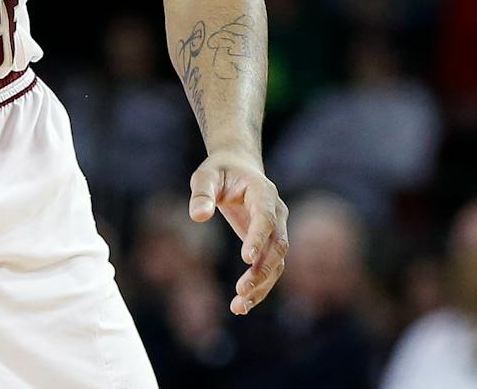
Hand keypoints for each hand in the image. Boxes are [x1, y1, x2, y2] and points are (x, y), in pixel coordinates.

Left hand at [188, 154, 288, 315]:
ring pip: (277, 263)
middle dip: (262, 270)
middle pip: (278, 245)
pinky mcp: (270, 244)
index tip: (246, 259)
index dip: (258, 238)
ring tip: (239, 305)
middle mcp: (277, 213)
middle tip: (241, 289)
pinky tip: (241, 305)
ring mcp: (277, 230)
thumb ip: (202, 193)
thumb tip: (198, 217)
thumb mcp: (206, 176)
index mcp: (263, 192)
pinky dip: (259, 288)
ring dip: (262, 286)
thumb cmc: (219, 172)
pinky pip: (270, 269)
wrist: (238, 169)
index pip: (266, 218)